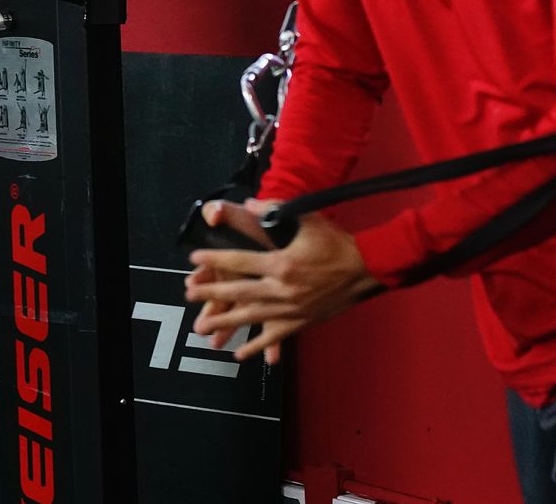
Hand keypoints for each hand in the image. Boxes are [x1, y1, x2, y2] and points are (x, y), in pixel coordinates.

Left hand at [184, 201, 376, 363]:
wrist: (367, 268)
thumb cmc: (335, 242)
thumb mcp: (306, 218)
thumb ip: (275, 208)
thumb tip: (249, 203)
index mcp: (281, 262)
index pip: (239, 260)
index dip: (214, 259)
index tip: (194, 259)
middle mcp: (282, 288)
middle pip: (238, 291)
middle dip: (211, 294)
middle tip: (188, 295)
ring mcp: (291, 308)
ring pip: (251, 318)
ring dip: (225, 323)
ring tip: (202, 328)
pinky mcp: (301, 322)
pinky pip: (274, 337)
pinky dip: (256, 346)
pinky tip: (238, 353)